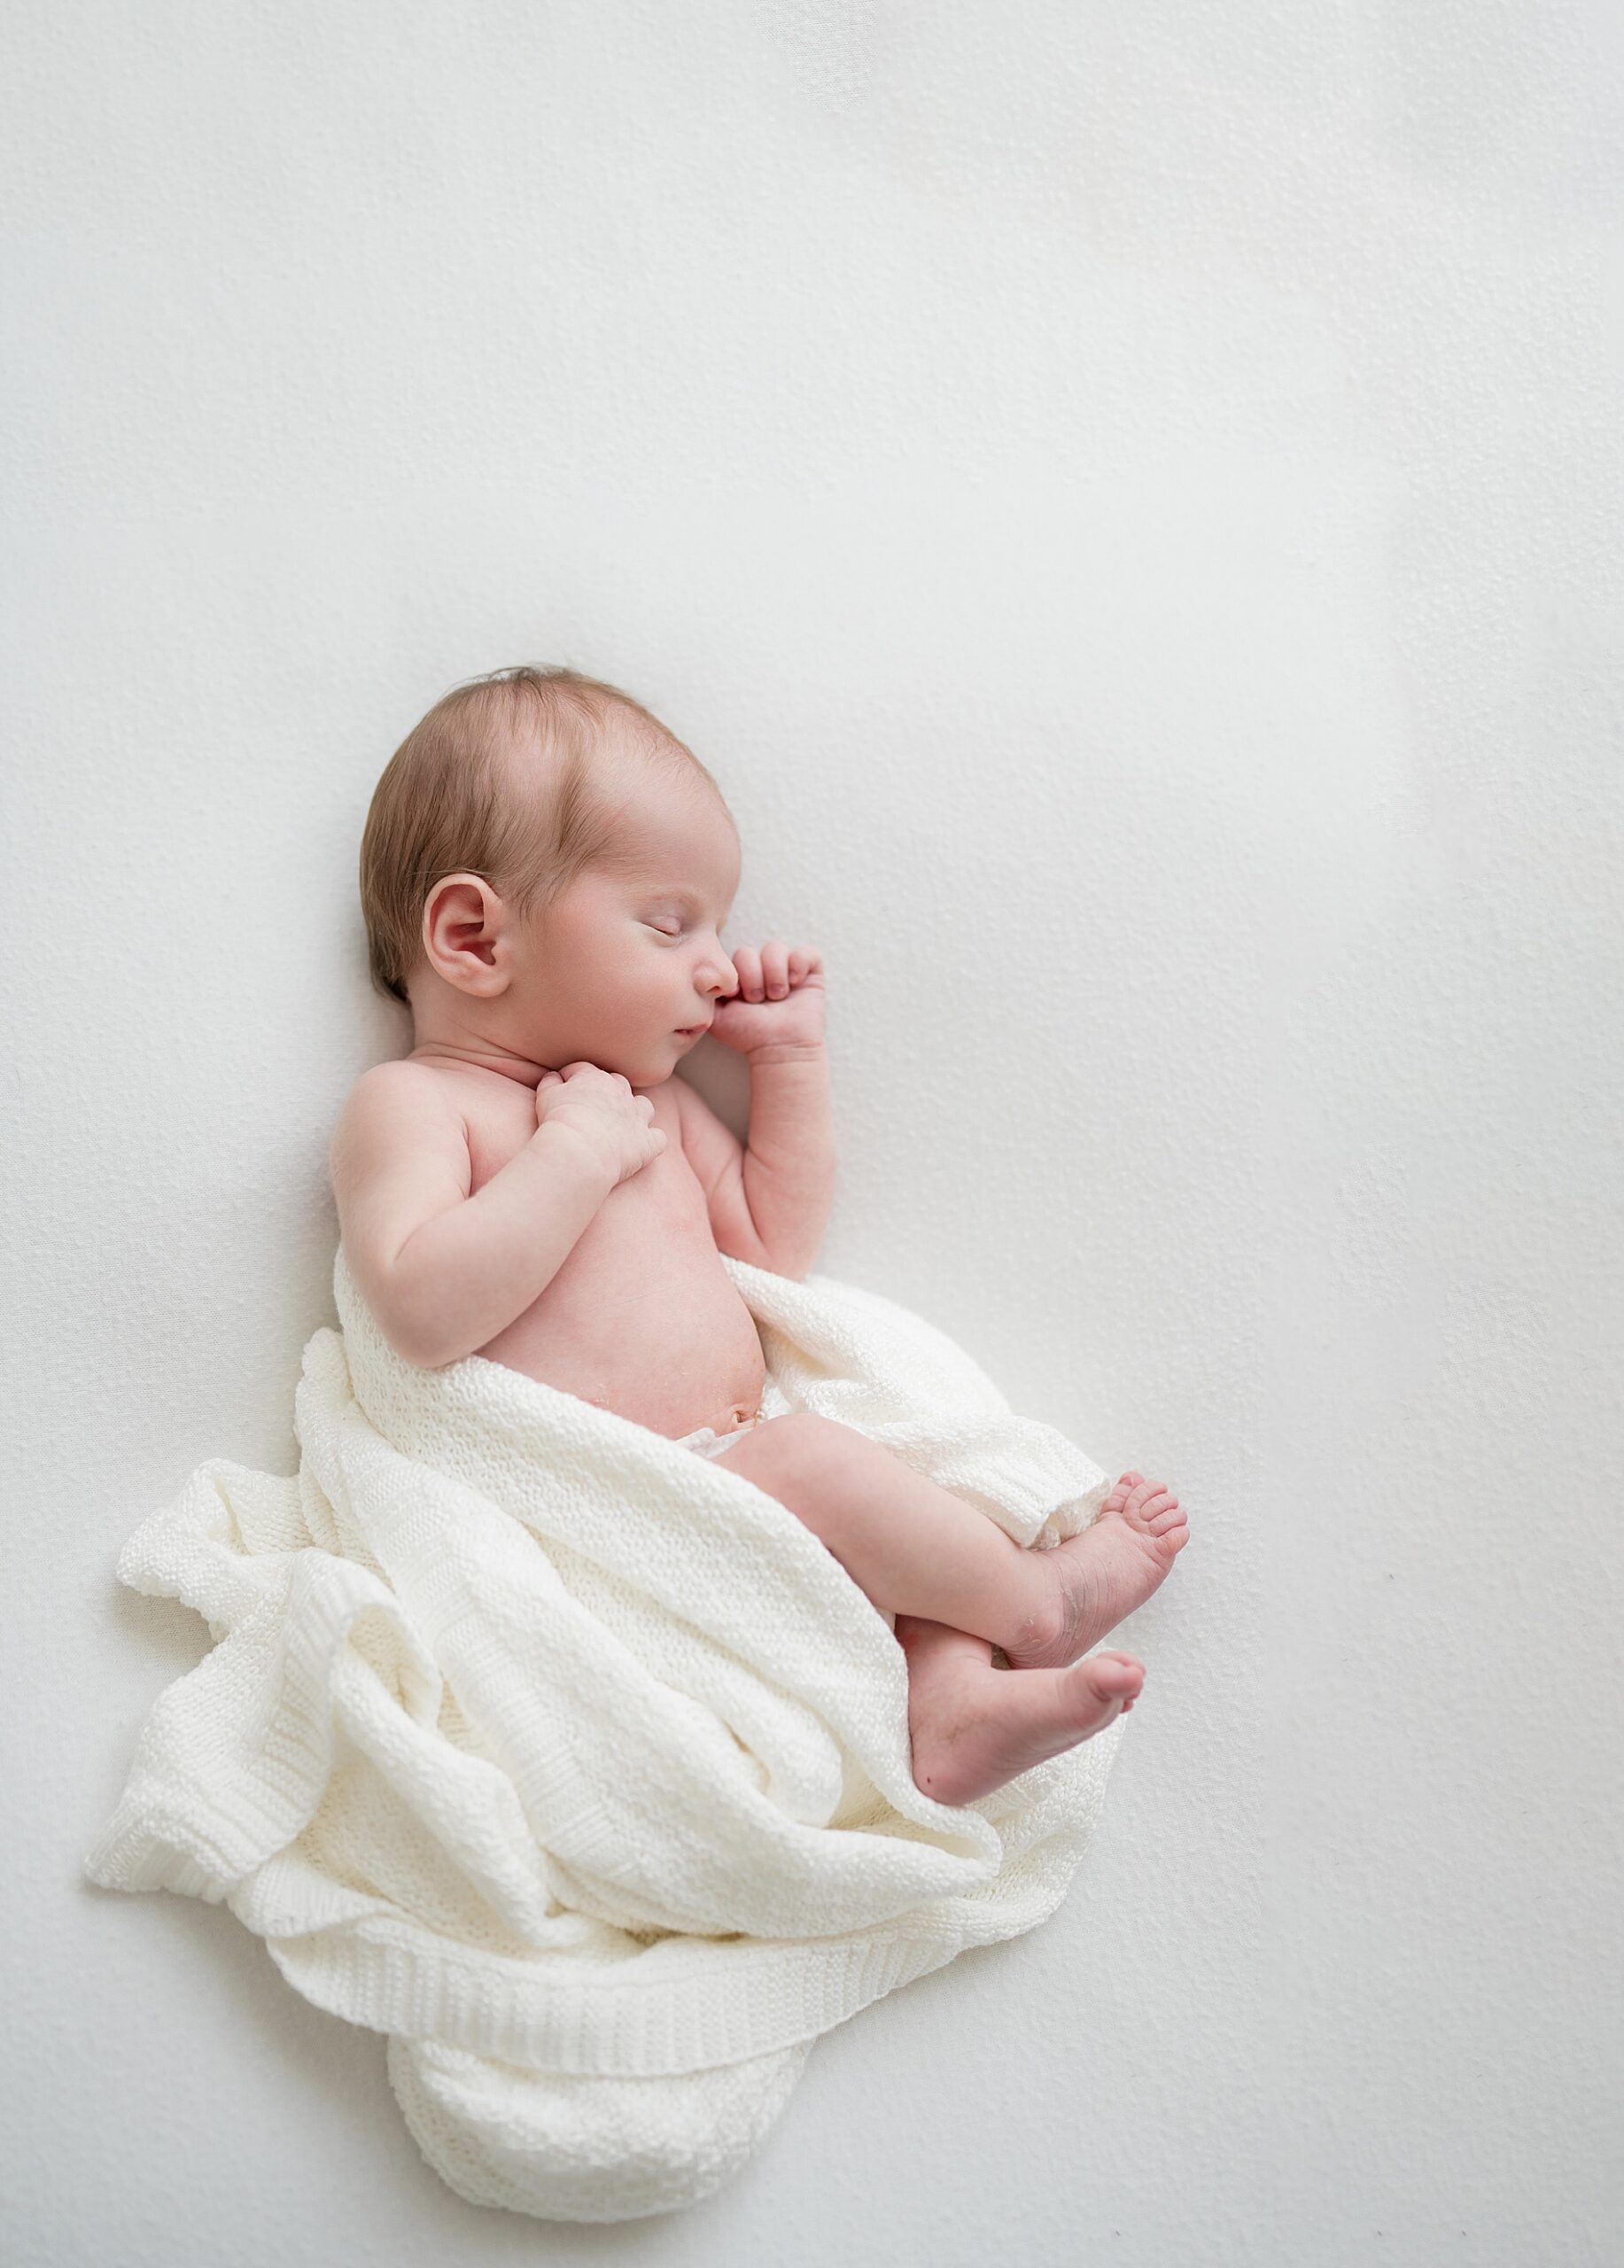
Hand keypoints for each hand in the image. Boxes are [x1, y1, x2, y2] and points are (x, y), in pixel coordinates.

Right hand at [534, 1061, 665, 1187]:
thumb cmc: (559, 1122)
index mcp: (595, 1078)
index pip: (583, 1070)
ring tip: (621, 1125)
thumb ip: (550, 1082)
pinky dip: (651, 1141)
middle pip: (617, 1084)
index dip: (571, 1078)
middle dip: (607, 1092)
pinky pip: (658, 1138)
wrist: (580, 1151)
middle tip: (592, 1108)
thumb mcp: (546, 1095)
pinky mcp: (647, 1143)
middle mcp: (621, 1093)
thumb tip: (555, 1077)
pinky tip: (642, 1147)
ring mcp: (637, 1117)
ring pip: (643, 1106)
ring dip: (635, 1112)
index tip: (562, 1089)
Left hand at [708, 941, 826, 1055]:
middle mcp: (761, 970)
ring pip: (775, 948)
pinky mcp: (810, 972)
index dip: (735, 974)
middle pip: (749, 951)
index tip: (736, 997)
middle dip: (752, 977)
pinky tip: (795, 983)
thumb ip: (707, 994)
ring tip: (777, 997)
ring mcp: (786, 969)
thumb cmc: (748, 1035)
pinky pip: (807, 952)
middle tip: (758, 1001)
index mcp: (739, 977)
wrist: (778, 1049)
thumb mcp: (717, 1016)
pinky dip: (799, 964)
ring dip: (774, 973)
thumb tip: (708, 973)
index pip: (730, 958)